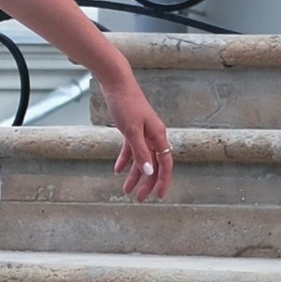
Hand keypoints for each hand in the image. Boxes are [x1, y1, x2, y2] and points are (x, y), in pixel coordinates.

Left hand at [94, 62, 172, 198]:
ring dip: (135, 174)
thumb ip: (140, 152)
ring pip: (142, 158)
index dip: (163, 181)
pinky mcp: (132, 128)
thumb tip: (149, 172)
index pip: (165, 164)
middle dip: (146, 182)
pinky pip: (132, 149)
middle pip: (153, 164)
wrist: (116, 82)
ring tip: (126, 190)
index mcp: (158, 136)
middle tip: (139, 199)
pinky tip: (117, 170)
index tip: (158, 196)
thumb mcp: (131, 131)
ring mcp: (143, 132)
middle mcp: (154, 135)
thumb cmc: (125, 104)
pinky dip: (125, 159)